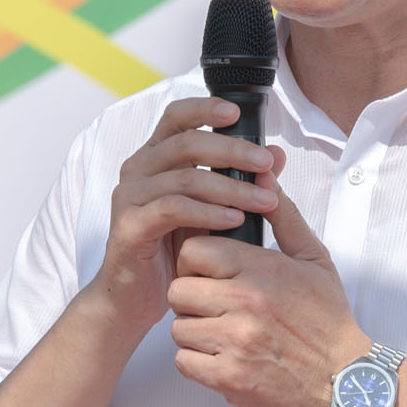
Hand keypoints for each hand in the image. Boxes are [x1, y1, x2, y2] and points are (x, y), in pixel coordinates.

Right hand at [86, 98, 277, 342]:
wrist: (133, 298)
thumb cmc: (171, 249)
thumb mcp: (211, 210)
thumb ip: (240, 180)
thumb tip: (277, 155)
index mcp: (154, 157)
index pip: (176, 116)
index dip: (205, 108)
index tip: (238, 113)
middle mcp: (137, 169)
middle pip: (187, 142)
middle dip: (233, 150)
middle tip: (267, 163)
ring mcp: (130, 197)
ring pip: (186, 177)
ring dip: (232, 186)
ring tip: (264, 200)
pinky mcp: (129, 226)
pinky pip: (173, 209)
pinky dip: (209, 212)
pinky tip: (235, 220)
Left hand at [168, 156, 367, 406]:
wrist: (345, 382)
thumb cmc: (328, 320)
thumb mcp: (313, 258)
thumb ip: (282, 214)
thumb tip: (262, 173)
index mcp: (261, 269)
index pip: (193, 251)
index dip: (196, 261)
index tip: (211, 273)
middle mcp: (245, 303)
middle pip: (178, 289)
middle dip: (192, 297)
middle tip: (215, 305)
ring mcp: (234, 342)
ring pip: (178, 327)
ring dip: (194, 331)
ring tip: (223, 332)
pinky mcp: (228, 377)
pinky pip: (184, 361)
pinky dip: (198, 362)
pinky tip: (224, 356)